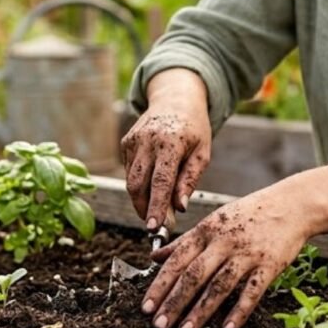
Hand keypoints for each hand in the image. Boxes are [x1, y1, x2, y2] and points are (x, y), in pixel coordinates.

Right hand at [121, 71, 211, 229]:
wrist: (175, 99)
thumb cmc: (194, 129)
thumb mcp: (202, 153)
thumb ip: (189, 180)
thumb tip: (179, 207)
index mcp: (170, 142)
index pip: (160, 181)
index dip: (156, 207)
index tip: (154, 228)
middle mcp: (147, 140)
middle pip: (138, 184)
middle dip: (144, 209)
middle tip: (158, 225)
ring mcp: (133, 140)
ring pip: (130, 181)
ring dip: (141, 200)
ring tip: (158, 208)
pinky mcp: (125, 143)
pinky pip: (130, 171)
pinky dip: (140, 183)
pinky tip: (153, 180)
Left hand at [140, 186, 312, 327]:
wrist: (291, 205)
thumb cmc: (248, 214)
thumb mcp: (213, 220)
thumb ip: (184, 241)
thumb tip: (154, 257)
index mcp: (207, 230)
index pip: (177, 260)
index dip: (160, 284)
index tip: (146, 307)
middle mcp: (224, 241)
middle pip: (194, 275)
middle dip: (174, 302)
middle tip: (159, 325)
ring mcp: (247, 253)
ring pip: (220, 285)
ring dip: (201, 311)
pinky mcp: (269, 264)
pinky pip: (252, 291)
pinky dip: (239, 310)